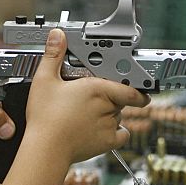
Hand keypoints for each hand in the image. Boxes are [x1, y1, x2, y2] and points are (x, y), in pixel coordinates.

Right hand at [26, 29, 149, 164]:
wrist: (46, 148)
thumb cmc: (45, 117)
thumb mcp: (44, 80)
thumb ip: (53, 55)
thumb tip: (58, 36)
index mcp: (97, 88)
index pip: (129, 86)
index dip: (137, 86)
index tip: (140, 84)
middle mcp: (107, 105)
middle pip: (120, 99)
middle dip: (111, 98)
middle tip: (93, 99)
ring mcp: (108, 125)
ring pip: (118, 116)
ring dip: (111, 114)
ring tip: (90, 114)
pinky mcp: (106, 142)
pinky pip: (121, 135)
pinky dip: (117, 133)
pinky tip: (105, 129)